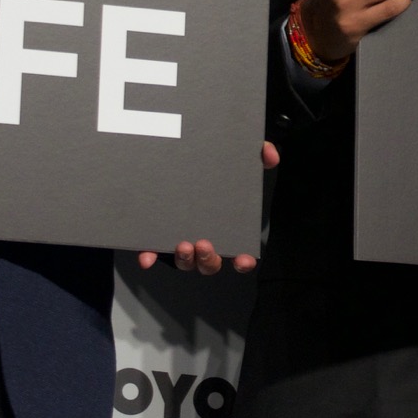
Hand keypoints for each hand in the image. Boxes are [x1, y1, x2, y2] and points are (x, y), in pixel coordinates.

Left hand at [133, 141, 276, 272]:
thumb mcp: (239, 159)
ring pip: (185, 262)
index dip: (242, 261)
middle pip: (209, 264)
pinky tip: (146, 258)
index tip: (243, 259)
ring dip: (185, 259)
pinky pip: (153, 252)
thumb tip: (270, 154)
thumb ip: (259, 154)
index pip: (238, 254)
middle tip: (204, 244)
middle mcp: (204, 240)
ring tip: (183, 244)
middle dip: (208, 259)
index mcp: (226, 229)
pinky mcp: (158, 236)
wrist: (177, 157)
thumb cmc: (212, 168)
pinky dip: (149, 257)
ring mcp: (181, 241)